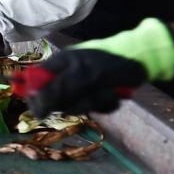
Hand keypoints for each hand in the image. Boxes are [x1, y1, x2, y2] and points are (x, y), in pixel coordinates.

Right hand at [25, 18, 173, 117]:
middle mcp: (66, 77)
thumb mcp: (82, 74)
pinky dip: (105, 104)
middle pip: (56, 100)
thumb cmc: (108, 61)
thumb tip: (37, 102)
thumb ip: (59, 88)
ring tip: (105, 91)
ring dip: (93, 102)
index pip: (35, 84)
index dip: (36, 99)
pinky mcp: (97, 97)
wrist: (138, 61)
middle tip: (86, 94)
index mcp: (57, 65)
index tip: (42, 112)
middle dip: (74, 101)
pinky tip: (113, 94)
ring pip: (76, 107)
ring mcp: (81, 88)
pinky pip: (95, 109)